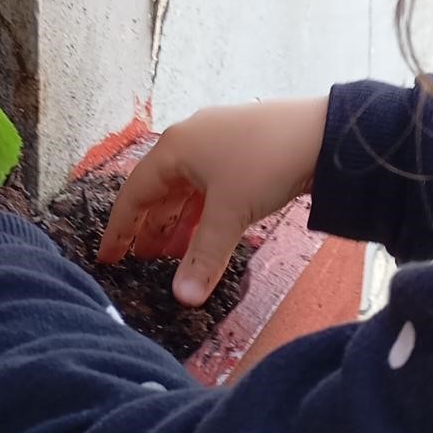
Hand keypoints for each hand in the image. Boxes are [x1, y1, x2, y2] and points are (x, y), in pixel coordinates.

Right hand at [98, 98, 327, 304]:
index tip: (108, 257)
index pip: (134, 193)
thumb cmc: (265, 163)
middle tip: (139, 262)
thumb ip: (203, 257)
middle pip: (159, 190)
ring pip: (187, 190)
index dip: (120, 228)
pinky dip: (202, 214)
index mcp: (175, 148)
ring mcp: (218, 144)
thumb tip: (183, 299)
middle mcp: (191, 141)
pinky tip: (205, 234)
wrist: (324, 133)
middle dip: (149, 228)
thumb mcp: (229, 213)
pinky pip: (210, 188)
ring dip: (177, 223)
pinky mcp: (243, 152)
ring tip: (170, 256)